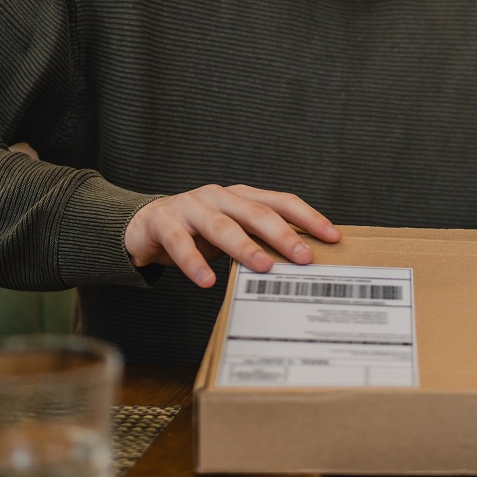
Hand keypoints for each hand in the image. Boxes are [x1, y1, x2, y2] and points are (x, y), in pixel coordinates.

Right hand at [123, 184, 339, 287]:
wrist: (143, 225)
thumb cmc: (197, 231)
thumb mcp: (232, 233)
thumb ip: (259, 241)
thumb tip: (299, 265)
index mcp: (241, 196)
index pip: (281, 202)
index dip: (308, 217)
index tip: (333, 237)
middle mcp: (219, 196)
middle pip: (256, 212)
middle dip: (283, 234)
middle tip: (304, 257)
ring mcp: (191, 205)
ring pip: (221, 225)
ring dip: (244, 246)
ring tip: (264, 266)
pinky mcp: (164, 221)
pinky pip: (180, 243)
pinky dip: (194, 262)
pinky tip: (206, 280)